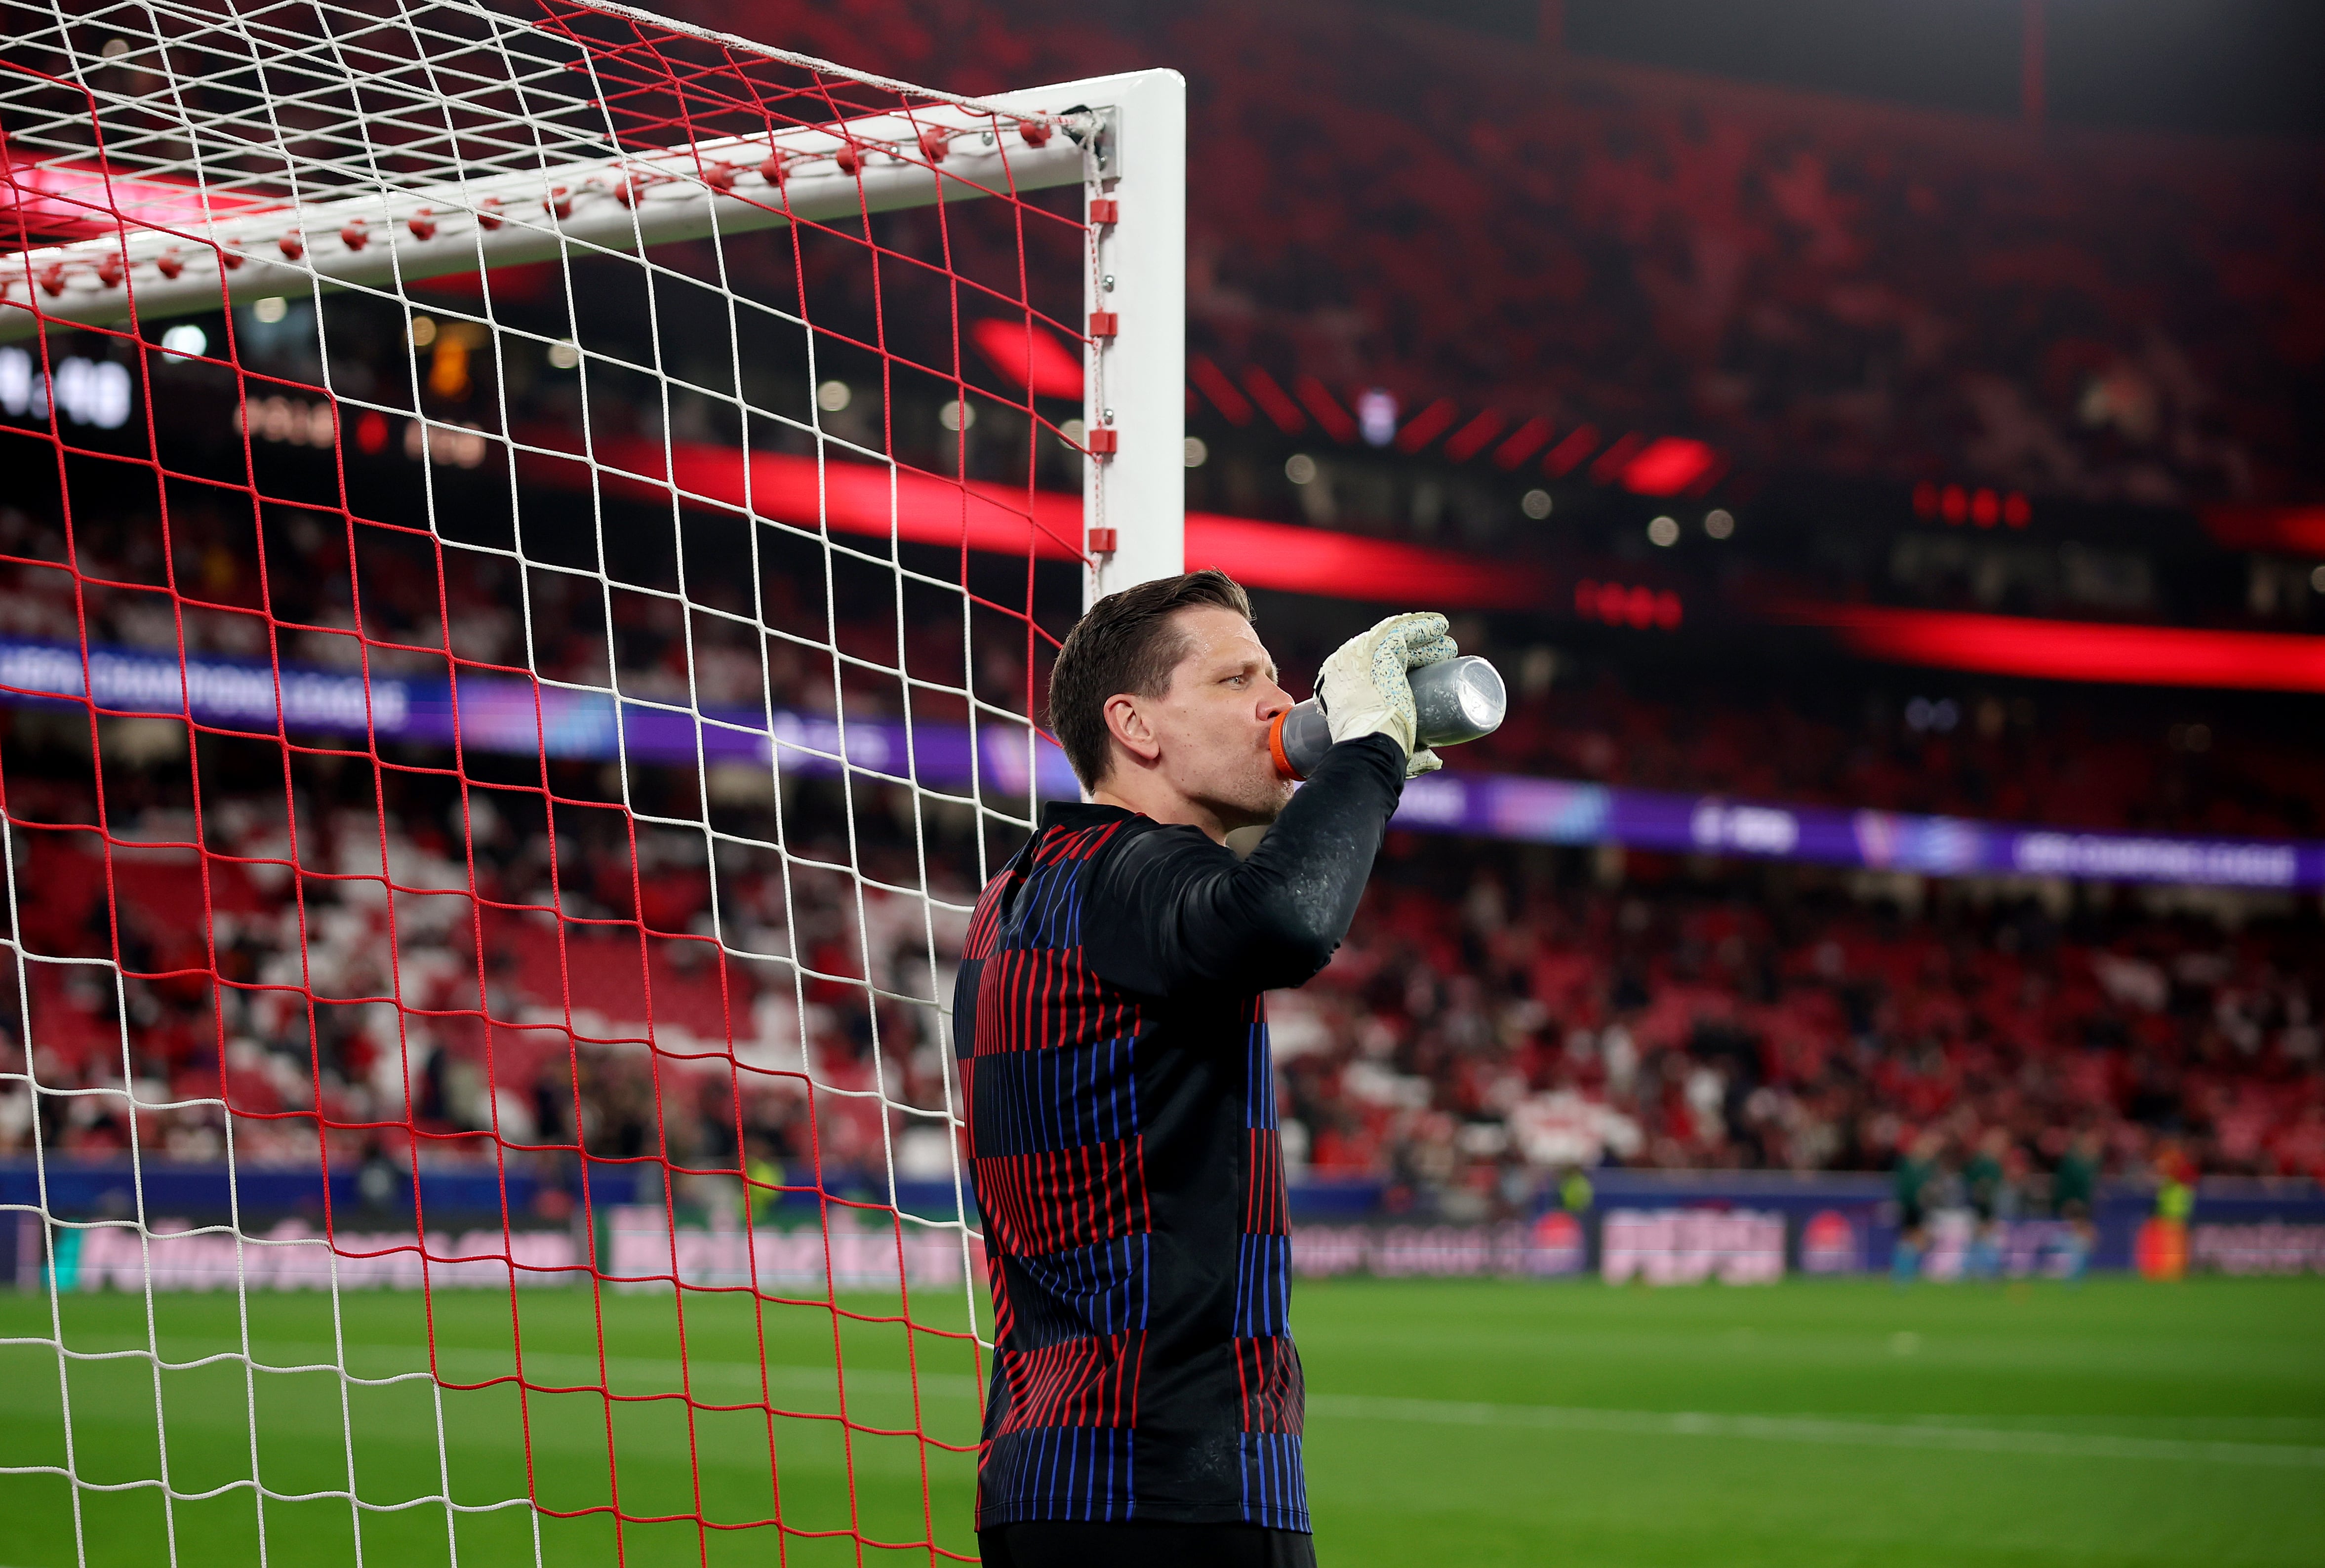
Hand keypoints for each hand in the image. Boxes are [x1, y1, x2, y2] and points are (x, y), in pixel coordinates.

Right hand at [1314, 611, 1456, 776]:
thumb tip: (1434, 760)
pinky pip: (1400, 628)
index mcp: (1339, 687)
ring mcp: (1359, 654)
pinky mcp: (1376, 648)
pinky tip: (1440, 625)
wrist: (1369, 744)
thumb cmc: (1376, 754)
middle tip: (1443, 660)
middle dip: (1416, 651)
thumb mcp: (1390, 747)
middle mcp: (1344, 665)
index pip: (1372, 668)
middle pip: (1385, 651)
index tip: (1429, 673)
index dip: (1401, 666)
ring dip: (1423, 638)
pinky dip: (1422, 625)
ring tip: (1449, 647)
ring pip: (1395, 639)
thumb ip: (1414, 757)